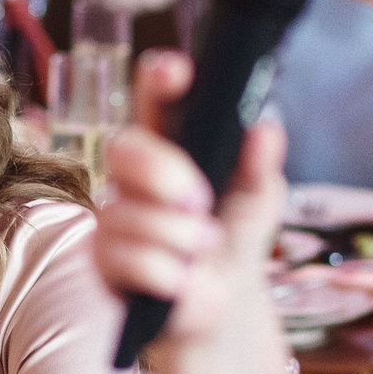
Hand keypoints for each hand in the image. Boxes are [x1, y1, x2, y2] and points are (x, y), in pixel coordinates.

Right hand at [92, 50, 284, 353]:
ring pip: (130, 215)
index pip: (151, 99)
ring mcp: (113, 219)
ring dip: (179, 237)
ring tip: (204, 251)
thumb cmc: (234, 235)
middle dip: (164, 173)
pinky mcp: (106, 265)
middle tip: (200, 201)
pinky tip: (184, 282)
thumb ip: (261, 163)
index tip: (177, 72)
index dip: (158, 78)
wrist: (226, 302)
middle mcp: (131, 176)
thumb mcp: (259, 196)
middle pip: (122, 147)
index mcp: (167, 145)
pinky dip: (170, 274)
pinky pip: (131, 261)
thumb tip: (265, 127)